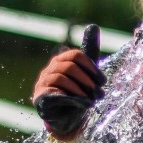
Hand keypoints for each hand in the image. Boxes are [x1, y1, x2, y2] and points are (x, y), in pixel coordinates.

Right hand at [32, 24, 104, 139]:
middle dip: (87, 80)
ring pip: (61, 78)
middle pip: (70, 66)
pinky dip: (73, 99)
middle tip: (98, 92)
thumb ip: (89, 51)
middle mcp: (49, 69)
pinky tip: (84, 104)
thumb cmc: (77, 92)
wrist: (67, 118)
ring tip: (91, 100)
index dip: (91, 67)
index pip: (76, 55)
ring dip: (80, 90)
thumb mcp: (87, 72)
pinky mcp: (39, 98)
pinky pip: (55, 93)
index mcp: (61, 60)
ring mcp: (42, 83)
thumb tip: (93, 25)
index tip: (103, 81)